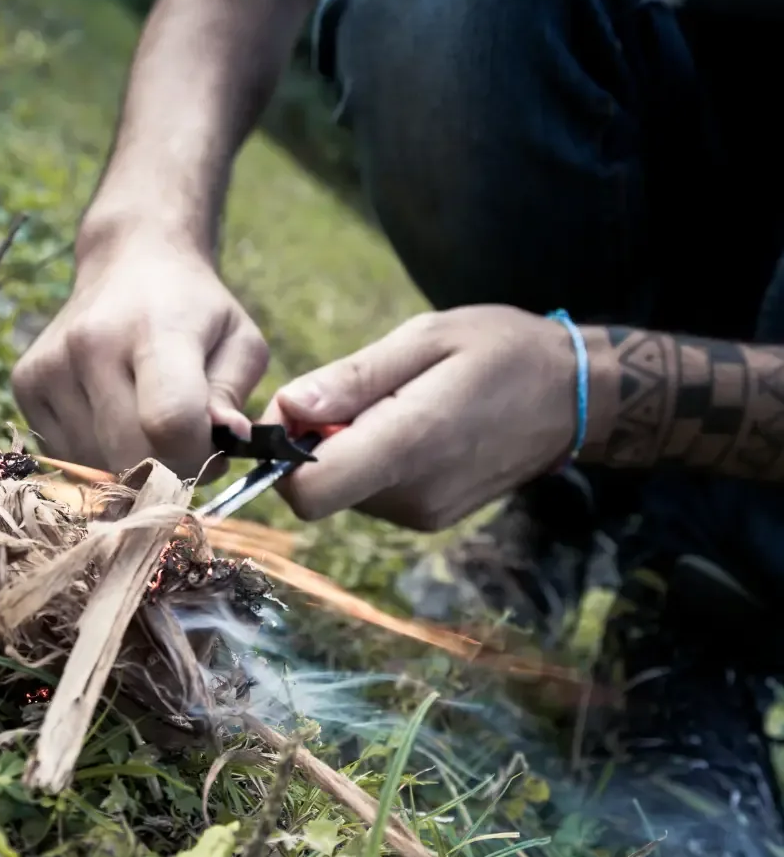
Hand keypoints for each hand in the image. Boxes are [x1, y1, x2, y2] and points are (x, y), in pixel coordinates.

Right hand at [11, 225, 268, 478]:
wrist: (130, 262)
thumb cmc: (196, 310)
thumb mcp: (240, 342)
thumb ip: (233, 396)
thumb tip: (228, 440)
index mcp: (156, 329)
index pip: (170, 422)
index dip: (201, 454)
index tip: (214, 444)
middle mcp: (91, 345)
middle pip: (129, 456)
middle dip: (168, 469)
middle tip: (186, 443)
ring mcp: (50, 365)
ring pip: (96, 464)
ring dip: (131, 464)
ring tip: (149, 421)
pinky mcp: (24, 383)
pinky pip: (66, 456)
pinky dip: (97, 454)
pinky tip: (114, 415)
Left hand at [267, 306, 577, 529]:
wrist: (573, 396)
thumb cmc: (500, 350)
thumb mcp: (426, 338)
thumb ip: (352, 378)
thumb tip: (287, 408)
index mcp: (408, 444)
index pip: (307, 492)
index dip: (284, 451)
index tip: (303, 407)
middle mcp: (412, 495)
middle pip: (319, 488)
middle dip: (317, 441)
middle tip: (363, 390)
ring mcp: (423, 514)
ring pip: (344, 490)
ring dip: (349, 447)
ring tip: (399, 401)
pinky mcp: (429, 518)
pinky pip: (373, 492)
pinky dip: (374, 459)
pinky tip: (413, 423)